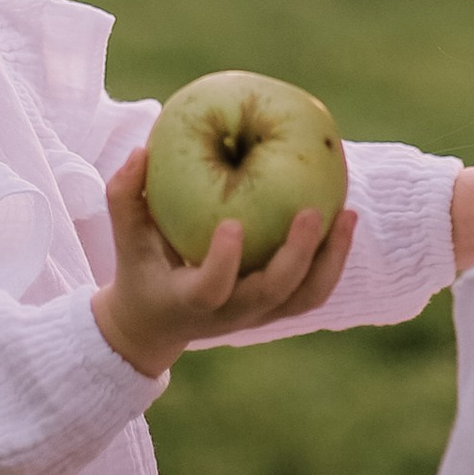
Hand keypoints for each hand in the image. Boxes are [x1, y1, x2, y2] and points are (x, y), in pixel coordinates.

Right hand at [91, 145, 357, 376]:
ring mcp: (258, 314)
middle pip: (274, 293)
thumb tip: (142, 150)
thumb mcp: (126, 238)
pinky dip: (334, 257)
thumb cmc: (141, 268)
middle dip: (298, 255)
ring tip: (348, 214)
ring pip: (305, 296)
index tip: (233, 225)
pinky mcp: (276, 308)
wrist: (156, 324)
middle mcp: (231, 313)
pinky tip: (347, 216)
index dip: (224, 262)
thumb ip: (125, 195)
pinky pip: (313, 288)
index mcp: (191, 300)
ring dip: (330, 258)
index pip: (212, 289)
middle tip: (312, 211)